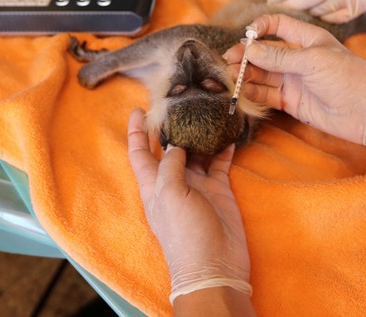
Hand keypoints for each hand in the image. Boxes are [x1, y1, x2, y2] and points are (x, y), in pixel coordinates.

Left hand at [127, 109, 251, 301]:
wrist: (214, 265)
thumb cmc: (184, 233)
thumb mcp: (169, 195)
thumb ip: (170, 166)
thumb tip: (176, 145)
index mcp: (153, 185)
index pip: (140, 153)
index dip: (137, 132)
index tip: (138, 109)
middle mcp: (173, 182)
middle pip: (169, 147)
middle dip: (172, 125)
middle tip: (179, 100)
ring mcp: (196, 185)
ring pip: (196, 151)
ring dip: (200, 132)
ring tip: (205, 109)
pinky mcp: (218, 190)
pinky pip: (219, 163)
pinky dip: (223, 148)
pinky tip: (228, 132)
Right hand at [223, 14, 365, 145]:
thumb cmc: (347, 77)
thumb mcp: (312, 61)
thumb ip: (279, 57)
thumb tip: (250, 50)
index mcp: (306, 39)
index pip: (277, 25)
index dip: (259, 27)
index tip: (246, 36)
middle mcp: (297, 58)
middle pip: (264, 53)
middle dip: (246, 56)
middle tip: (228, 62)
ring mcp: (293, 80)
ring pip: (262, 74)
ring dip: (245, 75)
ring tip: (230, 79)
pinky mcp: (291, 101)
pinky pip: (267, 95)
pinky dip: (253, 93)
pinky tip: (241, 92)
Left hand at [267, 0, 365, 22]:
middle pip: (301, 3)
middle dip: (288, 7)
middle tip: (278, 9)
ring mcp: (342, 1)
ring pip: (314, 13)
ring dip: (306, 12)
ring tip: (301, 9)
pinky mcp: (352, 12)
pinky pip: (330, 19)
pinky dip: (323, 16)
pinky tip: (320, 11)